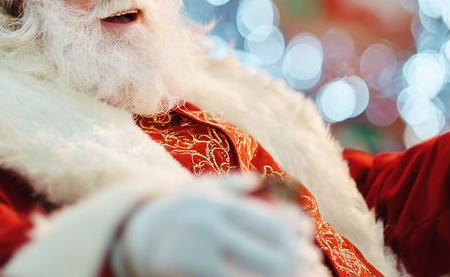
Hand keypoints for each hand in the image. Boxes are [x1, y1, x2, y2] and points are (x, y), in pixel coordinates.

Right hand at [112, 175, 322, 276]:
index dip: (295, 241)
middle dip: (295, 267)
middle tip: (313, 273)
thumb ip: (232, 185)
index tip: (311, 252)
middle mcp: (209, 226)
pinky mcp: (188, 271)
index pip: (270, 224)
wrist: (135, 232)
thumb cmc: (179, 210)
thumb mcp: (202, 190)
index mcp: (218, 205)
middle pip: (267, 254)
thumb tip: (259, 181)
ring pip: (253, 276)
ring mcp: (198, 252)